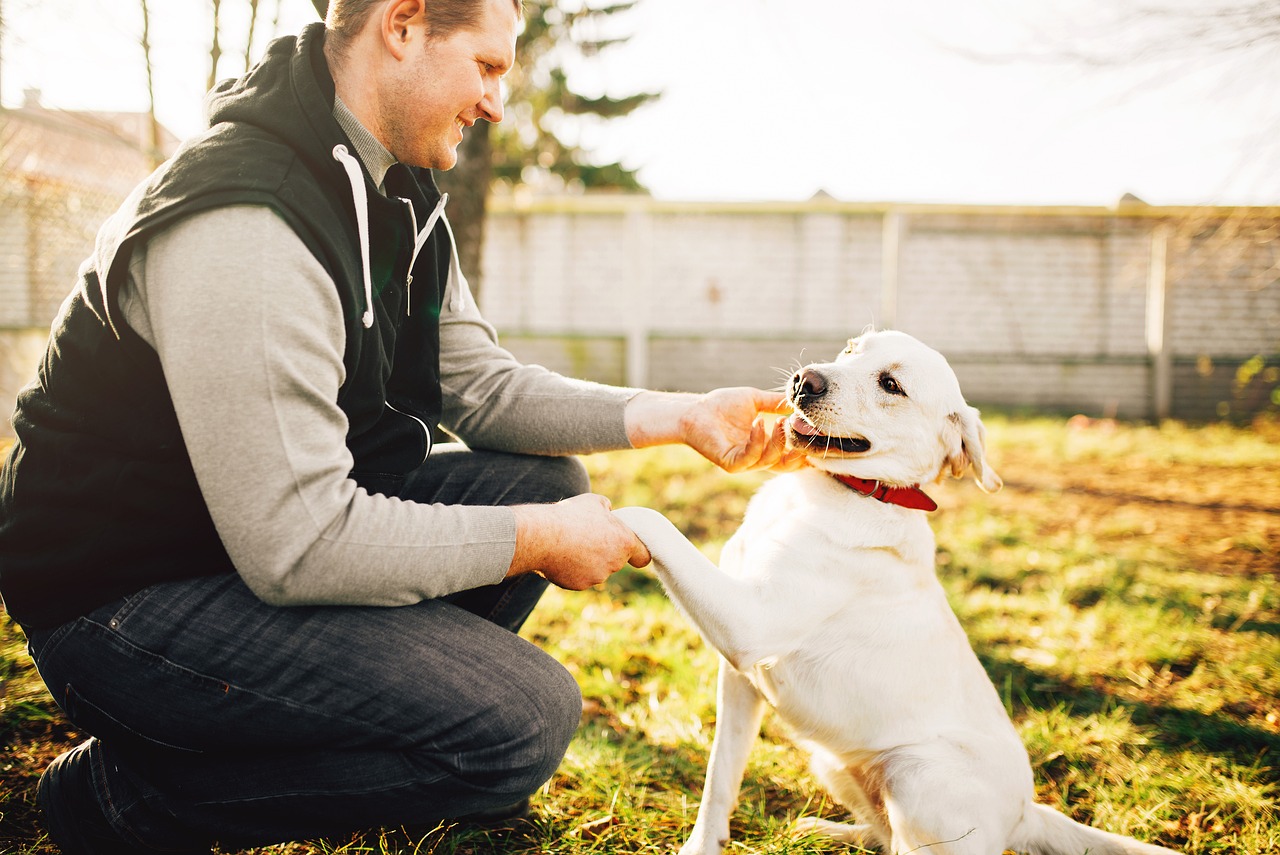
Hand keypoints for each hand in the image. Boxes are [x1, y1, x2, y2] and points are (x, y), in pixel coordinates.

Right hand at [508, 494, 650, 589]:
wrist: (543, 536)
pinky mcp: (580, 585)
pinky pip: (579, 577)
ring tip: (569, 544)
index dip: (638, 553)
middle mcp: (615, 563)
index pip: (643, 556)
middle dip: (604, 552)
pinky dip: (572, 569)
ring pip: (596, 569)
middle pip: (615, 561)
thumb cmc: (570, 516)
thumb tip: (608, 512)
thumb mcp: (593, 502)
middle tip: (586, 537)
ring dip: (587, 560)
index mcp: (624, 541)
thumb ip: (607, 509)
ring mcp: (598, 576)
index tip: (633, 553)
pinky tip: (561, 556)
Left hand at [677, 387, 806, 472]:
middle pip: (786, 466)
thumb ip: (777, 402)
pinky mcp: (731, 464)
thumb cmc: (723, 405)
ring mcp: (745, 463)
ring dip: (779, 441)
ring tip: (781, 421)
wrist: (695, 410)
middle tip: (805, 433)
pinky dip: (758, 440)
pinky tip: (758, 422)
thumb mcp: (756, 400)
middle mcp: (758, 458)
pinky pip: (750, 457)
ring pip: (771, 460)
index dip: (805, 450)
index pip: (791, 456)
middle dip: (798, 452)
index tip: (818, 435)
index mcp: (766, 446)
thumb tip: (800, 399)